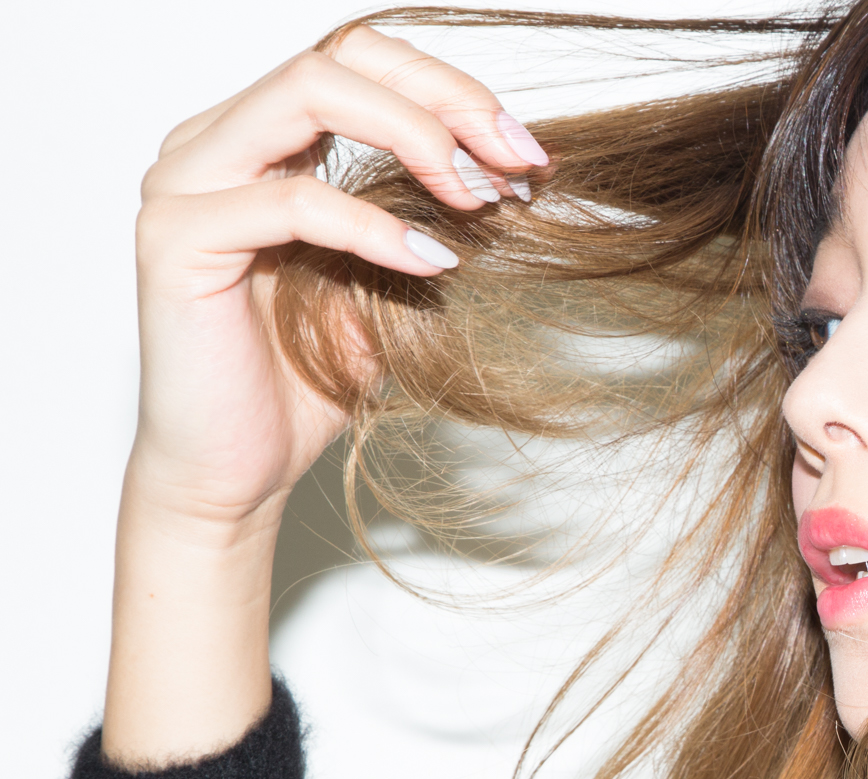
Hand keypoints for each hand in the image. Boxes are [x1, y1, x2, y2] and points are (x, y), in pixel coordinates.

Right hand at [106, 25, 547, 765]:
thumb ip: (429, 217)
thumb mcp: (392, 282)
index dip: (452, 90)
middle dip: (445, 99)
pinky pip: (289, 200)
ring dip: (414, 136)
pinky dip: (374, 225)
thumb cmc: (304, 380)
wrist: (239, 472)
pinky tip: (431, 262)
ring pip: (308, 93)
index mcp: (262, 139)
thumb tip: (518, 176)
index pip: (362, 60)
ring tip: (476, 200)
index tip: (527, 153)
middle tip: (516, 161)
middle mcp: (214, 142)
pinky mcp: (180, 241)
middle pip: (340, 56)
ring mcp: (187, 183)